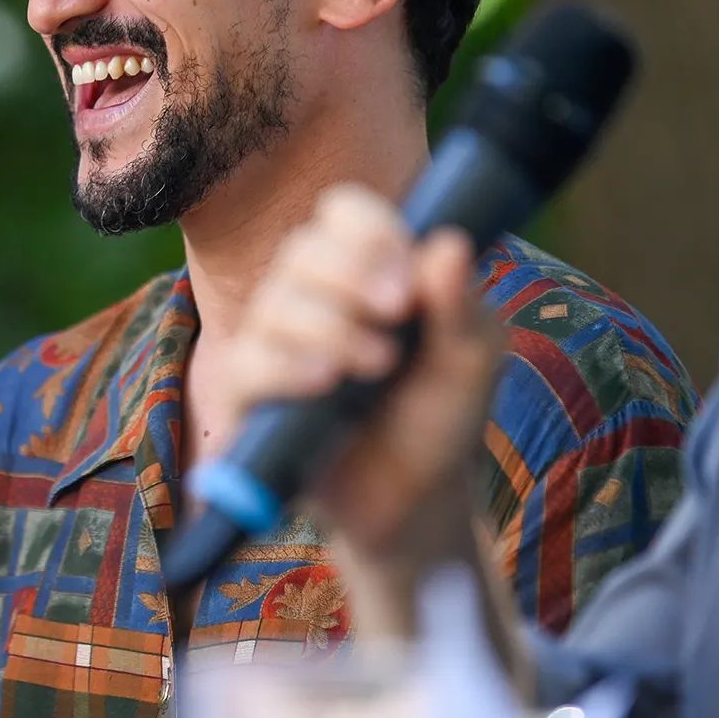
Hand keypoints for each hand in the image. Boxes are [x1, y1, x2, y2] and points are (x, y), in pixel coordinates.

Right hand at [208, 184, 505, 557]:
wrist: (415, 503)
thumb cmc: (440, 420)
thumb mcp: (470, 363)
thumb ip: (459, 307)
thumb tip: (449, 242)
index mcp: (366, 271)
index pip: (343, 214)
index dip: (369, 231)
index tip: (406, 278)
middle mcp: (312, 297)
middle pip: (303, 250)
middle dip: (350, 275)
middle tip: (397, 313)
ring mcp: (275, 344)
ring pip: (274, 304)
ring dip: (330, 327)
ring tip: (377, 367)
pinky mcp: (249, 397)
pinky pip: (248, 364)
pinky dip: (287, 367)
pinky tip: (325, 385)